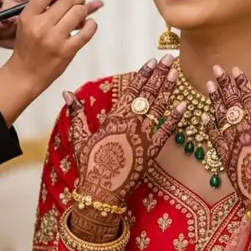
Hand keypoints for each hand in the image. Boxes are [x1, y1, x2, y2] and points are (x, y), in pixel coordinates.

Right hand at [0, 0, 101, 96]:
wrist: (26, 74)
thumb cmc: (28, 48)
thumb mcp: (28, 24)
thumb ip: (46, 8)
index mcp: (28, 17)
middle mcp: (40, 26)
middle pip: (67, 0)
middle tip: (78, 2)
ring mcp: (54, 39)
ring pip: (79, 12)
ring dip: (83, 11)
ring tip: (80, 16)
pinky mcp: (67, 51)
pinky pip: (87, 31)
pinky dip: (91, 25)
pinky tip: (88, 25)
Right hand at [65, 56, 185, 208]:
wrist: (101, 191)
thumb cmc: (89, 164)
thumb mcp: (80, 136)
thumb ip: (76, 112)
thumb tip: (67, 93)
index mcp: (114, 117)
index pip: (132, 89)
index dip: (143, 74)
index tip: (152, 60)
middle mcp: (131, 123)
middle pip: (148, 93)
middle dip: (159, 74)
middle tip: (170, 59)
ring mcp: (143, 136)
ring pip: (159, 107)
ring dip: (168, 89)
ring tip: (176, 73)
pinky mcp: (152, 151)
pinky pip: (166, 131)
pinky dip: (175, 117)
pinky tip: (184, 105)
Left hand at [203, 67, 250, 243]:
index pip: (249, 99)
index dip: (242, 83)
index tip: (235, 69)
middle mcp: (243, 133)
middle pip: (232, 104)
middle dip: (225, 85)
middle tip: (216, 68)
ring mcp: (232, 146)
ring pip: (221, 118)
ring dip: (215, 100)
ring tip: (208, 84)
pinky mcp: (225, 160)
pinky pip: (214, 139)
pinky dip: (209, 127)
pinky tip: (204, 117)